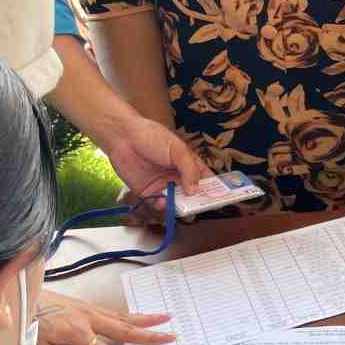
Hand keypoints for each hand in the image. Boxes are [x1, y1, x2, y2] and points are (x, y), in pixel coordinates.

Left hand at [34, 291, 175, 344]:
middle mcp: (89, 320)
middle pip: (125, 330)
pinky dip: (131, 314)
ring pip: (124, 317)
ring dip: (146, 319)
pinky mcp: (88, 305)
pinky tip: (141, 316)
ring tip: (167, 318)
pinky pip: (115, 312)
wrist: (22, 297)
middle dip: (150, 335)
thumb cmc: (28, 324)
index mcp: (78, 334)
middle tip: (171, 338)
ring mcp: (90, 310)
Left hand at [93, 111, 208, 218]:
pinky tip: (163, 202)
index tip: (220, 200)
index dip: (215, 190)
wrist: (123, 138)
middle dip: (197, 203)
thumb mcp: (177, 150)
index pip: (207, 180)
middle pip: (194, 196)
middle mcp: (179, 177)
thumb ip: (189, 170)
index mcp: (189, 165)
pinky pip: (160, 205)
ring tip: (181, 207)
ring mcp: (165, 186)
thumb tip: (195, 191)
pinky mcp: (149, 193)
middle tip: (198, 208)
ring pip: (178, 203)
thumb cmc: (152, 137)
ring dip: (181, 207)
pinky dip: (163, 207)